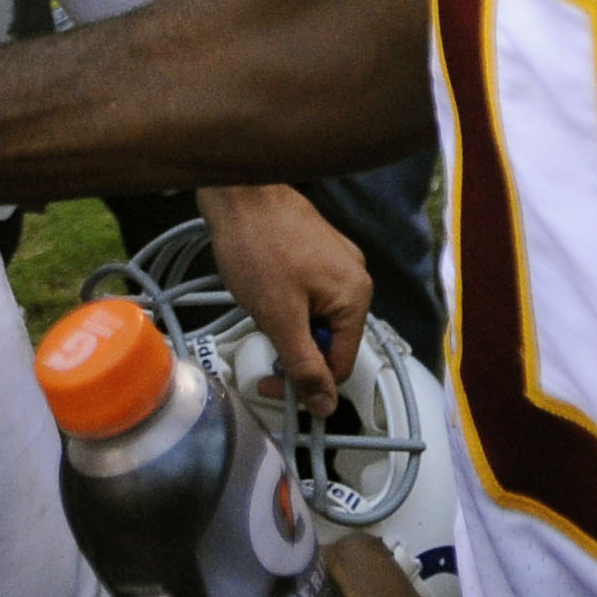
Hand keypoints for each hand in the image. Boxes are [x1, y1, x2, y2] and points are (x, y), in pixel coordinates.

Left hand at [198, 182, 370, 414]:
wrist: (240, 190)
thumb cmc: (258, 246)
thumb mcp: (280, 318)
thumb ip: (305, 366)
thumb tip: (326, 405)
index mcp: (356, 297)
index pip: (341, 365)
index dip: (306, 383)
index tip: (270, 381)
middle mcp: (356, 278)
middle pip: (330, 340)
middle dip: (295, 347)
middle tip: (261, 336)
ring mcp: (338, 260)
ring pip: (316, 317)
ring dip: (288, 323)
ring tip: (259, 303)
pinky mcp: (318, 249)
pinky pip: (309, 292)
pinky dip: (286, 300)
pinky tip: (263, 286)